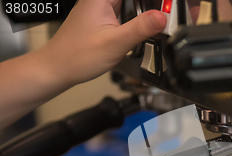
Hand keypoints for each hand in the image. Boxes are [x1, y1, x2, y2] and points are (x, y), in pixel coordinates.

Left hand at [39, 0, 166, 85]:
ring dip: (145, 11)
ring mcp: (101, 6)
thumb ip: (141, 28)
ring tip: (160, 21)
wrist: (58, 68)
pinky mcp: (103, 16)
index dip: (154, 1)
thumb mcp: (115, 43)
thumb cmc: (78, 56)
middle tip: (167, 15)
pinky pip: (125, 10)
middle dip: (153, 5)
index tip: (167, 8)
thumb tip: (162, 17)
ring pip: (131, 3)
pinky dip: (137, 18)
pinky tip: (144, 28)